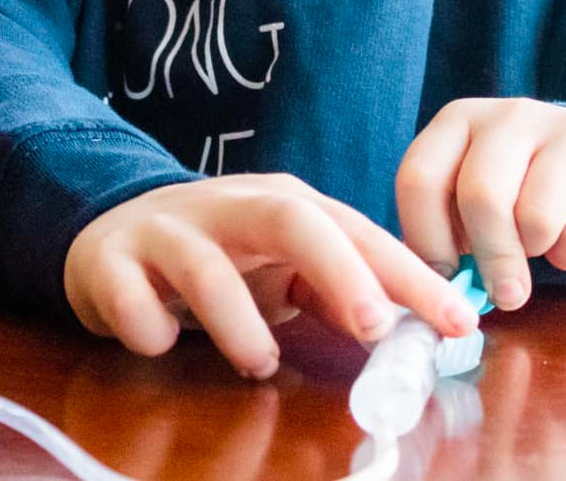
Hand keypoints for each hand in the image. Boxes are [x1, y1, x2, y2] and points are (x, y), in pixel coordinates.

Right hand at [63, 173, 477, 379]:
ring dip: (239, 322)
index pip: (351, 228)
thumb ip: (336, 288)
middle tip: (371, 325)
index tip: (458, 321)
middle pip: (288, 218)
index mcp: (276, 203)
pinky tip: (163, 341)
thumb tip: (410, 325)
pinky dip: (152, 327)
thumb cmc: (214, 256)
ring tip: (259, 362)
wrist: (108, 234)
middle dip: (338, 268)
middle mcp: (223, 206)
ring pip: (203, 265)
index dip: (406, 272)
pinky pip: (130, 299)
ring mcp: (162, 231)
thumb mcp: (280, 266)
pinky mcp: (107, 263)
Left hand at [394, 99, 565, 310]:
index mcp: (459, 120)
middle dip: (490, 258)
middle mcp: (510, 114)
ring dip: (536, 251)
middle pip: (481, 196)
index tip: (443, 279)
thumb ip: (446, 233)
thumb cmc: (516, 190)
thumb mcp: (469, 197)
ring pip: (536, 217)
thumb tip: (436, 286)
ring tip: (539, 243)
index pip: (419, 178)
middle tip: (503, 294)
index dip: (426, 239)